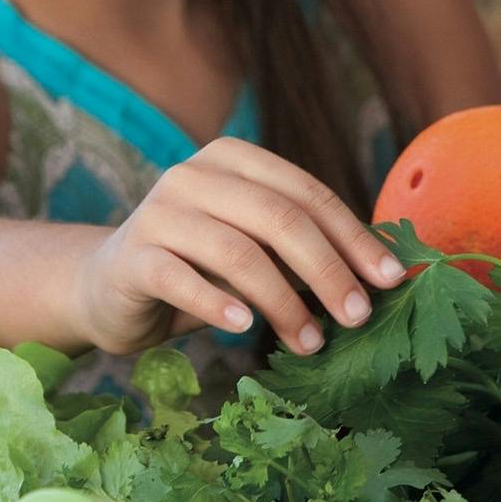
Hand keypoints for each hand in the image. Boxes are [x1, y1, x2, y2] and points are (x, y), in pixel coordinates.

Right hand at [70, 140, 409, 356]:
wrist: (108, 290)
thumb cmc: (199, 269)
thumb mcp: (256, 251)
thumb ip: (304, 250)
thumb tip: (383, 276)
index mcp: (234, 159)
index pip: (307, 194)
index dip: (354, 237)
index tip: (392, 280)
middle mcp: (194, 175)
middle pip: (279, 219)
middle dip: (328, 270)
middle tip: (358, 317)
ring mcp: (158, 212)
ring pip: (237, 251)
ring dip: (284, 302)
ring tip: (311, 342)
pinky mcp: (131, 256)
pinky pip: (181, 279)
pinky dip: (219, 304)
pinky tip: (246, 329)